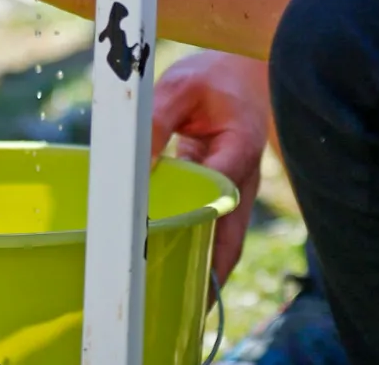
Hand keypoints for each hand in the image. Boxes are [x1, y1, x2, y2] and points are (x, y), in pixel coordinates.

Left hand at [153, 51, 269, 286]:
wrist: (241, 76)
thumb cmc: (212, 79)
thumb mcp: (181, 85)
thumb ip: (158, 116)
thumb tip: (135, 157)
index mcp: (240, 146)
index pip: (218, 189)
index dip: (194, 216)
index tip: (164, 235)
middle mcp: (243, 179)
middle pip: (231, 236)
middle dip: (209, 272)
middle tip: (182, 300)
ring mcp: (237, 193)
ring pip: (225, 243)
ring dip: (205, 271)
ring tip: (177, 302)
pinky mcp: (224, 197)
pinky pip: (214, 231)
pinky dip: (198, 251)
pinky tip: (174, 269)